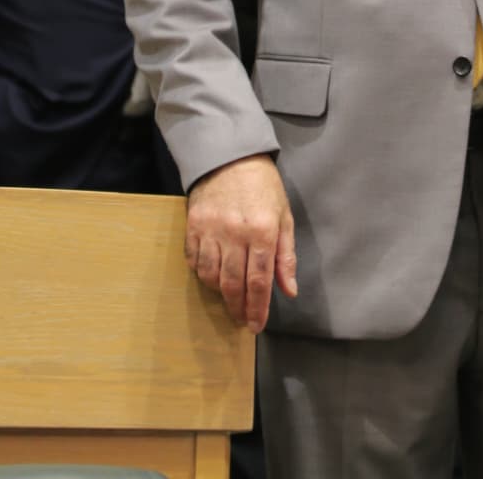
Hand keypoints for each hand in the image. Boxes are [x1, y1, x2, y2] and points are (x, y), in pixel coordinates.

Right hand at [185, 153, 296, 333]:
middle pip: (234, 284)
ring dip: (220, 293)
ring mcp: (211, 230)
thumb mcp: (284, 217)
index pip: (259, 281)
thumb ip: (286, 256)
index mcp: (263, 231)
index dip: (258, 308)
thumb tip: (289, 291)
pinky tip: (212, 276)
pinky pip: (194, 261)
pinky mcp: (193, 225)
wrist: (231, 156)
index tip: (256, 326)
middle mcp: (236, 233)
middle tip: (241, 321)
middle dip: (238, 308)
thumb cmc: (263, 187)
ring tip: (229, 298)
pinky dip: (202, 273)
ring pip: (211, 276)